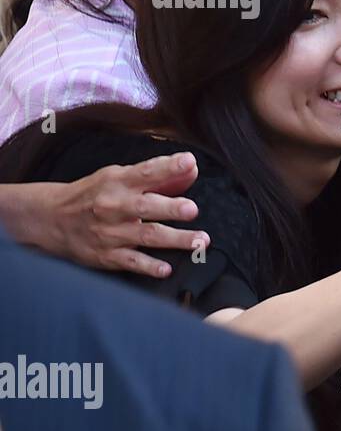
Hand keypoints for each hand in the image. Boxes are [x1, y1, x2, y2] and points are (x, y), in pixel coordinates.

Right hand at [24, 153, 208, 277]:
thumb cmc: (94, 194)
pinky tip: (166, 269)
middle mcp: (114, 206)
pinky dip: (149, 266)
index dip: (168, 166)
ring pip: (146, 236)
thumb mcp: (120, 177)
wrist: (52, 219)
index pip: (146, 171)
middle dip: (170, 208)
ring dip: (175, 239)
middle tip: (192, 209)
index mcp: (119, 182)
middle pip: (145, 206)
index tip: (188, 161)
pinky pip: (131, 261)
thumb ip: (158, 176)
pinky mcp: (107, 255)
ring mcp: (111, 232)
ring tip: (200, 241)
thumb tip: (191, 169)